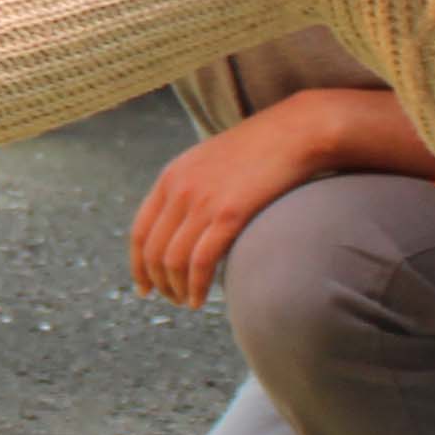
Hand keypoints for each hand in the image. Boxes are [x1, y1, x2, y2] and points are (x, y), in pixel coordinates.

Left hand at [128, 112, 331, 305]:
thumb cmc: (261, 149)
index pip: (140, 231)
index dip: (138, 265)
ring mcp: (202, 201)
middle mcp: (179, 189)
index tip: (143, 287)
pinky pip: (201, 262)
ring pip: (173, 261)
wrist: (296, 131)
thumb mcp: (212, 161)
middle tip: (170, 300)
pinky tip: (200, 299)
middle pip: (154, 251)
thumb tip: (186, 223)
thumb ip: (192, 187)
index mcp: (171, 176)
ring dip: (176, 289)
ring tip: (187, 302)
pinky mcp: (229, 214)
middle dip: (158, 283)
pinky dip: (196, 287)